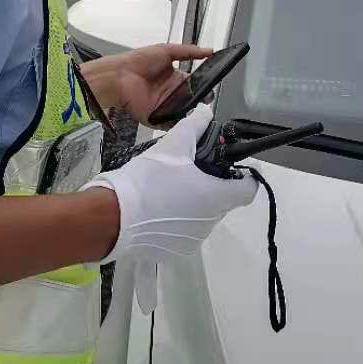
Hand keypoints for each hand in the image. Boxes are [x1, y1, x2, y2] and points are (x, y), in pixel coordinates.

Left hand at [79, 43, 212, 125]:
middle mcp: (170, 93)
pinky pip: (169, 124)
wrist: (119, 76)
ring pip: (183, 113)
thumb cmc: (139, 61)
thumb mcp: (167, 50)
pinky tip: (182, 120)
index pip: (194, 84)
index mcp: (174, 77)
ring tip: (196, 108)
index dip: (204, 86)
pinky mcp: (156, 118)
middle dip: (200, 101)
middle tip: (206, 99)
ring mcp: (163, 106)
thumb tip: (209, 50)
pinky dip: (176, 125)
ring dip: (190, 112)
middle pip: (191, 100)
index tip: (211, 87)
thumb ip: (189, 51)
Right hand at [83, 107, 257, 268]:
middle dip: (210, 187)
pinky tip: (155, 210)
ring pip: (202, 218)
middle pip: (222, 202)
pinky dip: (176, 222)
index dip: (243, 177)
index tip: (227, 167)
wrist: (114, 216)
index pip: (248, 190)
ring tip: (166, 190)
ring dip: (192, 205)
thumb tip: (207, 111)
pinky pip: (184, 233)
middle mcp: (211, 223)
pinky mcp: (175, 252)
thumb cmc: (148, 178)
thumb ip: (194, 125)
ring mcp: (193, 241)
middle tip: (187, 171)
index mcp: (216, 197)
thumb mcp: (172, 145)